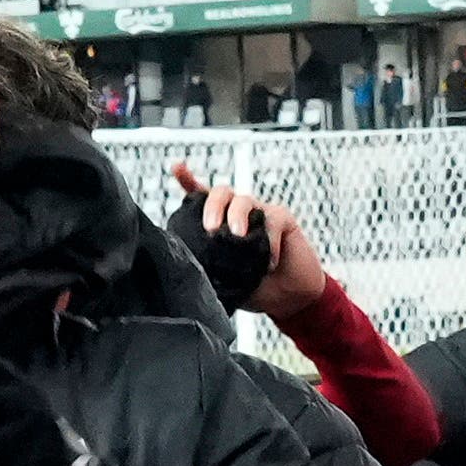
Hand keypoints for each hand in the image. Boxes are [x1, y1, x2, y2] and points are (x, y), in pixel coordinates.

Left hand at [168, 161, 328, 322]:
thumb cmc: (254, 287)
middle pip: (219, 193)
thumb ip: (213, 264)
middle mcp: (236, 213)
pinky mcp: (281, 218)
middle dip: (212, 206)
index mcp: (218, 224)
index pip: (199, 197)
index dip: (187, 179)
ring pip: (242, 200)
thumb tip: (195, 262)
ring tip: (238, 237)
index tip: (177, 167)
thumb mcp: (226, 279)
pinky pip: (271, 218)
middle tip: (211, 229)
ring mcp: (259, 212)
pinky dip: (269, 240)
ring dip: (237, 216)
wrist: (289, 298)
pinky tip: (269, 263)